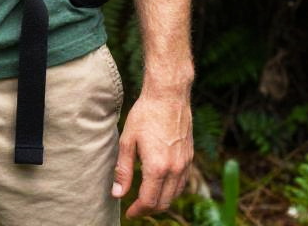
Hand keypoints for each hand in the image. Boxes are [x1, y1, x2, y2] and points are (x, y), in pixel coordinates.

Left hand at [111, 90, 192, 217]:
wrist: (169, 95)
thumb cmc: (145, 114)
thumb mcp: (128, 140)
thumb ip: (123, 170)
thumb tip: (118, 194)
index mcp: (157, 167)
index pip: (149, 201)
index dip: (138, 211)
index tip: (129, 212)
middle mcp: (174, 169)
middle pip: (164, 203)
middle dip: (149, 209)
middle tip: (136, 208)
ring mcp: (185, 164)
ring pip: (175, 195)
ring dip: (162, 201)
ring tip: (147, 198)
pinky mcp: (190, 157)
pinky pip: (182, 183)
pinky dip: (172, 191)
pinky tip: (162, 185)